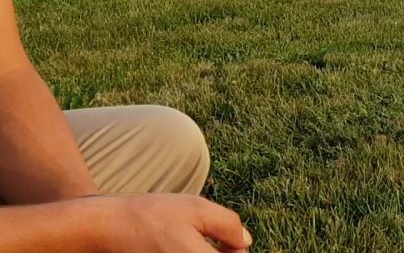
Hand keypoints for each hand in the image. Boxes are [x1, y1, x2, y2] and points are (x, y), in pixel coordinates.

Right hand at [96, 193, 251, 252]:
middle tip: (216, 241)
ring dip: (203, 252)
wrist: (105, 228)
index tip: (231, 241)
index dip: (236, 250)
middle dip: (220, 252)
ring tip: (191, 241)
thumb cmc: (151, 216)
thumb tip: (245, 242)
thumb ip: (228, 225)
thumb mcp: (197, 209)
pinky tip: (178, 245)